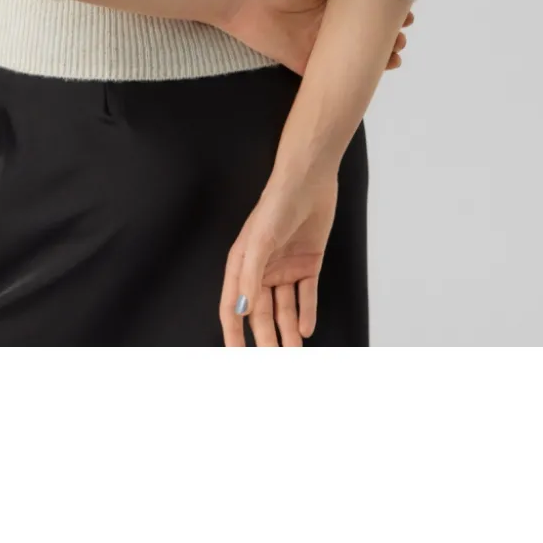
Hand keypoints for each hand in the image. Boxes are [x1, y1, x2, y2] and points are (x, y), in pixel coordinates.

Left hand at [220, 0, 412, 74]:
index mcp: (331, 3)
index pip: (364, 13)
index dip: (385, 16)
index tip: (407, 15)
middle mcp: (328, 26)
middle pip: (363, 37)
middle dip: (388, 38)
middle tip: (402, 36)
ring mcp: (318, 46)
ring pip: (353, 57)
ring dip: (376, 58)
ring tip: (396, 54)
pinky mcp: (306, 64)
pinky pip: (331, 75)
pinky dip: (352, 78)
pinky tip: (371, 76)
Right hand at [221, 169, 338, 345]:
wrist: (309, 181)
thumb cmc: (276, 205)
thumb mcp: (259, 241)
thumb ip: (250, 277)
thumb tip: (242, 310)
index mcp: (242, 264)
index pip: (234, 306)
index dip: (234, 332)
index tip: (237, 356)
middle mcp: (262, 269)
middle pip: (261, 312)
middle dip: (267, 337)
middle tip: (274, 361)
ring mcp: (285, 267)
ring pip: (285, 307)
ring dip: (288, 330)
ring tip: (294, 353)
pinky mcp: (308, 262)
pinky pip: (306, 294)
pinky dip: (307, 312)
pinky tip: (307, 328)